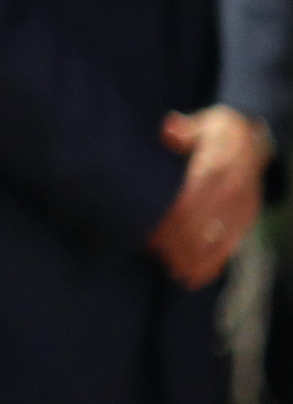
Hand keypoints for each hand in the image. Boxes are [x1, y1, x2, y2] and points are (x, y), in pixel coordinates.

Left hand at [149, 107, 268, 288]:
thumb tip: (170, 129)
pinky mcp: (248, 219)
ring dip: (192, 258)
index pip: (191, 201)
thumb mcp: (200, 124)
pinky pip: (231, 247)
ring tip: (171, 270)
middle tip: (153, 253)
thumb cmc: (215, 133)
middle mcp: (231, 191)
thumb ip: (183, 130)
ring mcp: (242, 207)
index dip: (171, 222)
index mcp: (216, 168)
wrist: (253, 139)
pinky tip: (193, 279)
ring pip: (216, 241)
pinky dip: (212, 265)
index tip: (150, 235)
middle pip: (200, 225)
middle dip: (176, 243)